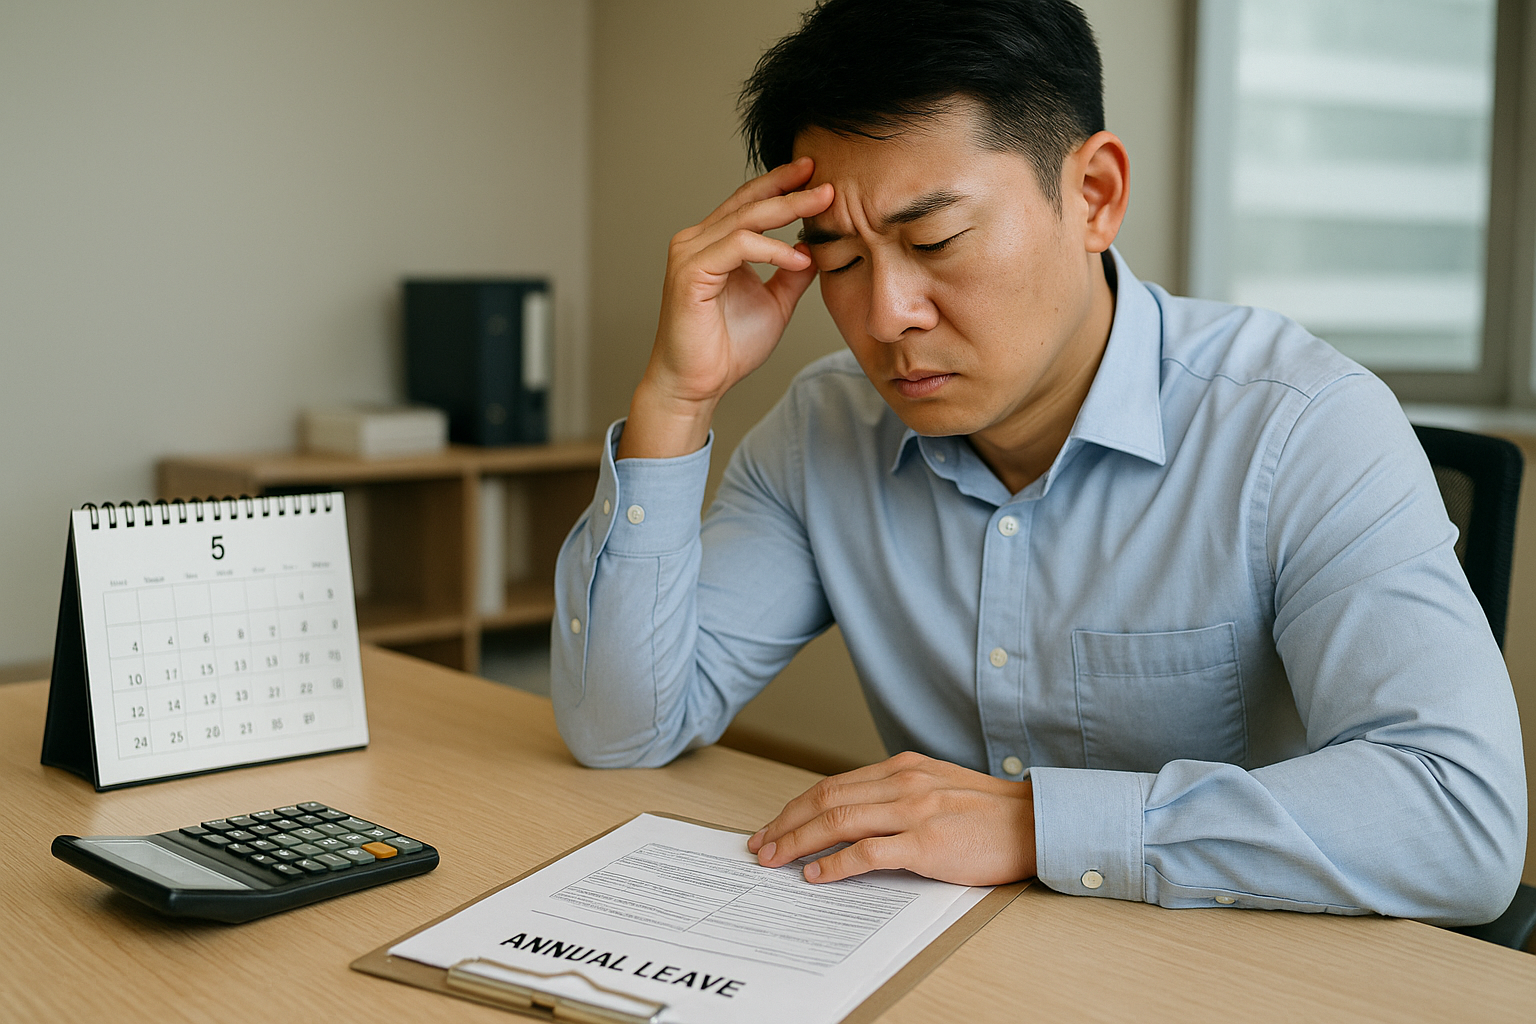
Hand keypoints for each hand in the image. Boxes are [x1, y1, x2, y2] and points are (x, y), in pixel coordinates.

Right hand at [618, 158, 833, 459]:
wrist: (698, 385)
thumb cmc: (727, 349)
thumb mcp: (775, 304)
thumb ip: (791, 274)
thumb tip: (814, 248)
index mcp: (713, 243)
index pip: (749, 202)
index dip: (781, 184)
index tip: (816, 174)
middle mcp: (696, 241)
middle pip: (749, 202)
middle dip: (790, 188)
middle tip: (826, 181)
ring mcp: (689, 254)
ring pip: (745, 218)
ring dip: (787, 209)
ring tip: (822, 205)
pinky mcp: (690, 273)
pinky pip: (738, 246)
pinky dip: (772, 249)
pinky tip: (797, 260)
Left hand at [746, 751, 1037, 886]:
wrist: (1035, 823)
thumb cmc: (989, 813)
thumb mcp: (936, 788)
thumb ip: (897, 795)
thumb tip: (854, 816)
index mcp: (902, 768)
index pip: (833, 784)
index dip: (797, 806)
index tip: (774, 826)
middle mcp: (902, 782)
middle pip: (826, 798)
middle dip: (785, 823)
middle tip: (760, 845)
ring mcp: (913, 810)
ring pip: (838, 820)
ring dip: (798, 842)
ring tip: (775, 860)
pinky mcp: (927, 841)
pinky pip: (867, 851)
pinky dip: (834, 863)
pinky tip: (815, 875)